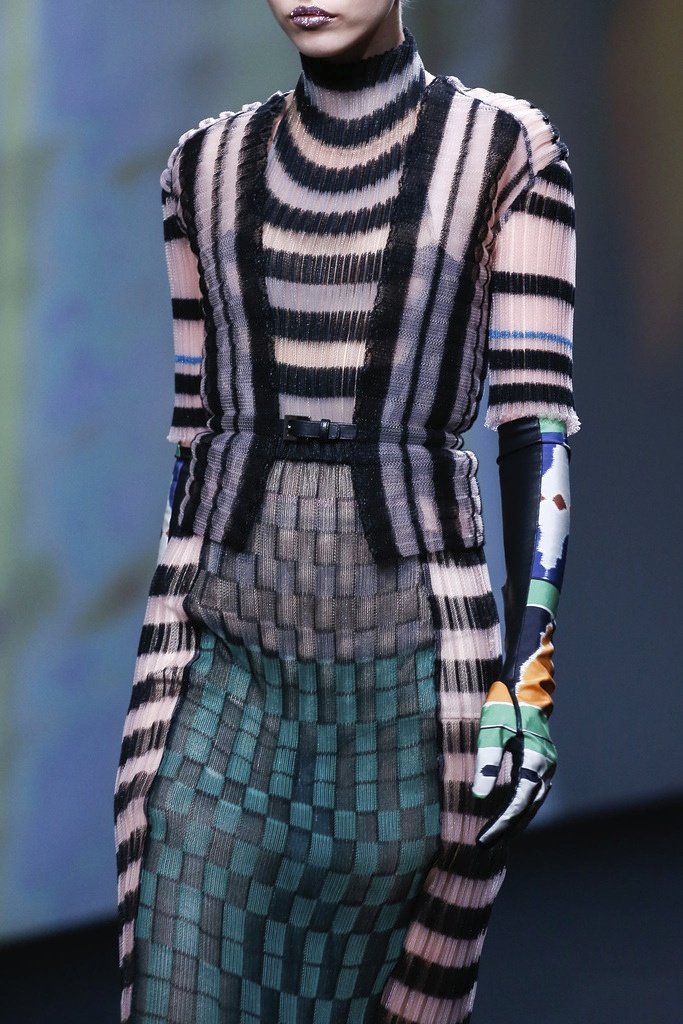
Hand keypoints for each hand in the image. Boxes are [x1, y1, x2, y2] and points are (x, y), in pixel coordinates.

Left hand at [472, 681, 556, 845]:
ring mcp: (546, 765)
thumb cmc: (505, 704)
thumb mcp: (492, 731)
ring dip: (515, 821)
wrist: (523, 683)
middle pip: (528, 808)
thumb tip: (479, 796)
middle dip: (508, 828)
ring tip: (494, 838)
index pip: (519, 803)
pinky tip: (506, 815)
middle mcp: (546, 767)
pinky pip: (532, 792)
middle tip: (485, 845)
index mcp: (536, 761)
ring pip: (533, 802)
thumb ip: (487, 763)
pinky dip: (520, 807)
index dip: (502, 823)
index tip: (484, 839)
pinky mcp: (541, 761)